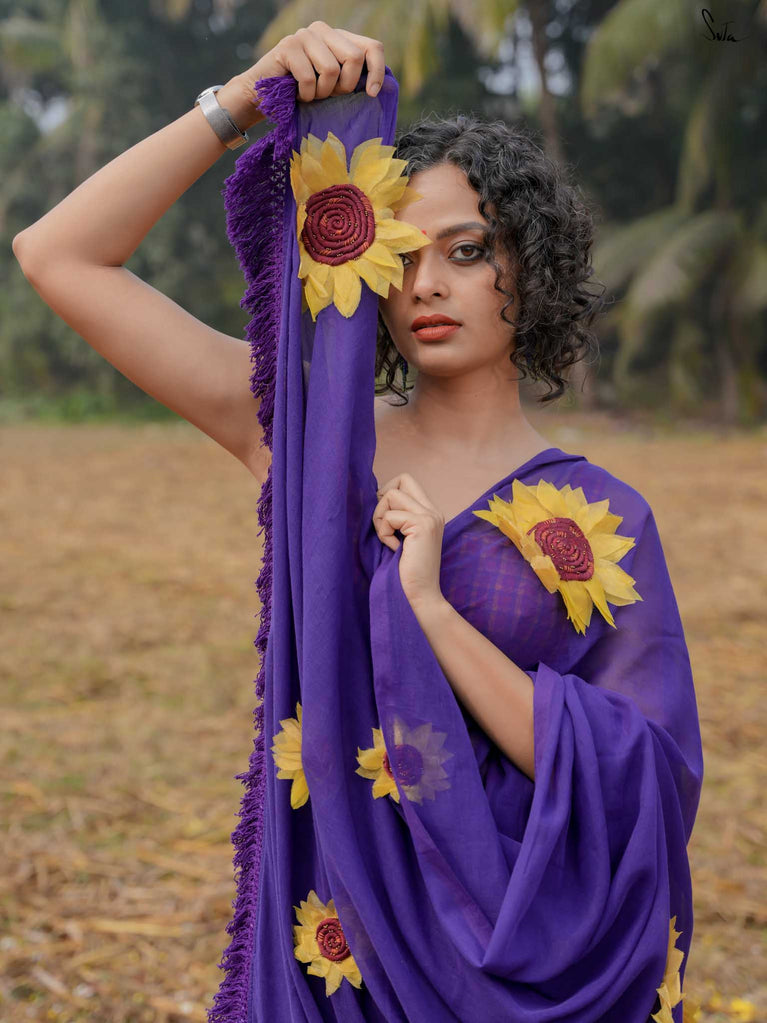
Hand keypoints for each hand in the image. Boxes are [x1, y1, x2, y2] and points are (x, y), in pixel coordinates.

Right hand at [246, 21, 384, 105]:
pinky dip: (305, 95)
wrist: (263, 96)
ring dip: (322, 93)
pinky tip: (297, 95)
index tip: (371, 94)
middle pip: (355, 57)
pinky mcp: (288, 45)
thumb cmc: (301, 94)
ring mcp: (305, 35)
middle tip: (328, 96)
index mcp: (339, 38)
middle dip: (345, 86)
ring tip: (310, 95)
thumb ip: (351, 80)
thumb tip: (376, 88)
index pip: (372, 47)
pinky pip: (309, 77)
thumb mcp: (333, 87)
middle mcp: (324, 30)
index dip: (377, 71)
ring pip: (332, 69)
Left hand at [373, 473, 445, 609]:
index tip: (384, 520)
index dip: (388, 494)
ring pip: (391, 495)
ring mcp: (430, 517)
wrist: (419, 596)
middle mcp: (433, 511)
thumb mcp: (400, 538)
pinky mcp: (422, 525)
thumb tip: (374, 496)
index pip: (406, 481)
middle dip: (382, 499)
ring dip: (380, 518)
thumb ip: (396, 517)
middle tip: (383, 524)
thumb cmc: (404, 573)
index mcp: (430, 513)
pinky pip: (390, 516)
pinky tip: (394, 549)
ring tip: (388, 540)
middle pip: (402, 479)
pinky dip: (384, 533)